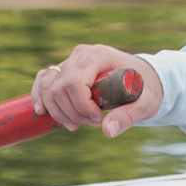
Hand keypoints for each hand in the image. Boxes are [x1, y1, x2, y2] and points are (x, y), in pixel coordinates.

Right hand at [32, 45, 161, 137]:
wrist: (143, 79)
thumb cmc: (145, 89)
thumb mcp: (144, 104)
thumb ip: (128, 116)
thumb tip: (107, 131)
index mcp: (99, 55)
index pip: (75, 82)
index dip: (81, 106)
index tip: (97, 119)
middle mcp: (81, 55)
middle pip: (59, 87)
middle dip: (72, 112)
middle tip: (92, 123)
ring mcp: (71, 61)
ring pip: (48, 85)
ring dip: (57, 111)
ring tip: (76, 124)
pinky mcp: (65, 69)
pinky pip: (43, 80)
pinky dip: (40, 96)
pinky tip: (42, 111)